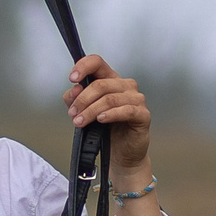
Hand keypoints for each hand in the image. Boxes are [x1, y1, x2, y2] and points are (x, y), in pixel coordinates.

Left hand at [63, 54, 151, 177]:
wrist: (121, 153)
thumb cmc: (105, 130)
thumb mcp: (84, 111)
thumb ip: (76, 99)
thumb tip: (74, 89)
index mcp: (111, 80)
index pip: (97, 62)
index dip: (83, 66)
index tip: (72, 79)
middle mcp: (125, 85)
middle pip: (101, 84)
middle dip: (82, 100)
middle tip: (72, 114)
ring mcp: (136, 99)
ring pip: (110, 99)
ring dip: (91, 110)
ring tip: (79, 121)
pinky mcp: (143, 115)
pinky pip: (126, 111)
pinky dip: (111, 114)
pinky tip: (101, 120)